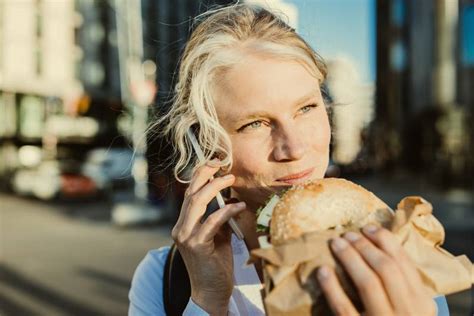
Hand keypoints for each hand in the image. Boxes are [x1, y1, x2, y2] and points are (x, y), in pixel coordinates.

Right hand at [171, 159, 245, 314]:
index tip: (214, 163)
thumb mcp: (218, 235)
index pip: (189, 194)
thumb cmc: (215, 264)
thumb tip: (231, 200)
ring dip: (215, 188)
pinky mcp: (196, 245)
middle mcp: (180, 228)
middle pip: (191, 193)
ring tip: (230, 179)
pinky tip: (239, 207)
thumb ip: (220, 218)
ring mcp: (186, 236)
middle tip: (221, 165)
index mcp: (183, 224)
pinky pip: (212, 222)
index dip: (199, 175)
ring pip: (197, 203)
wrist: (210, 291)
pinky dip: (227, 211)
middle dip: (205, 175)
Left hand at [317, 225, 436, 315]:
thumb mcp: (410, 307)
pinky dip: (331, 287)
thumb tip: (375, 240)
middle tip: (347, 234)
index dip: (384, 240)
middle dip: (365, 246)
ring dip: (350, 258)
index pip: (403, 263)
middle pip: (385, 269)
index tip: (368, 227)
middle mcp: (407, 312)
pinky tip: (323, 270)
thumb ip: (401, 283)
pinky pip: (343, 307)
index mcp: (422, 303)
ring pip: (367, 283)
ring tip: (335, 243)